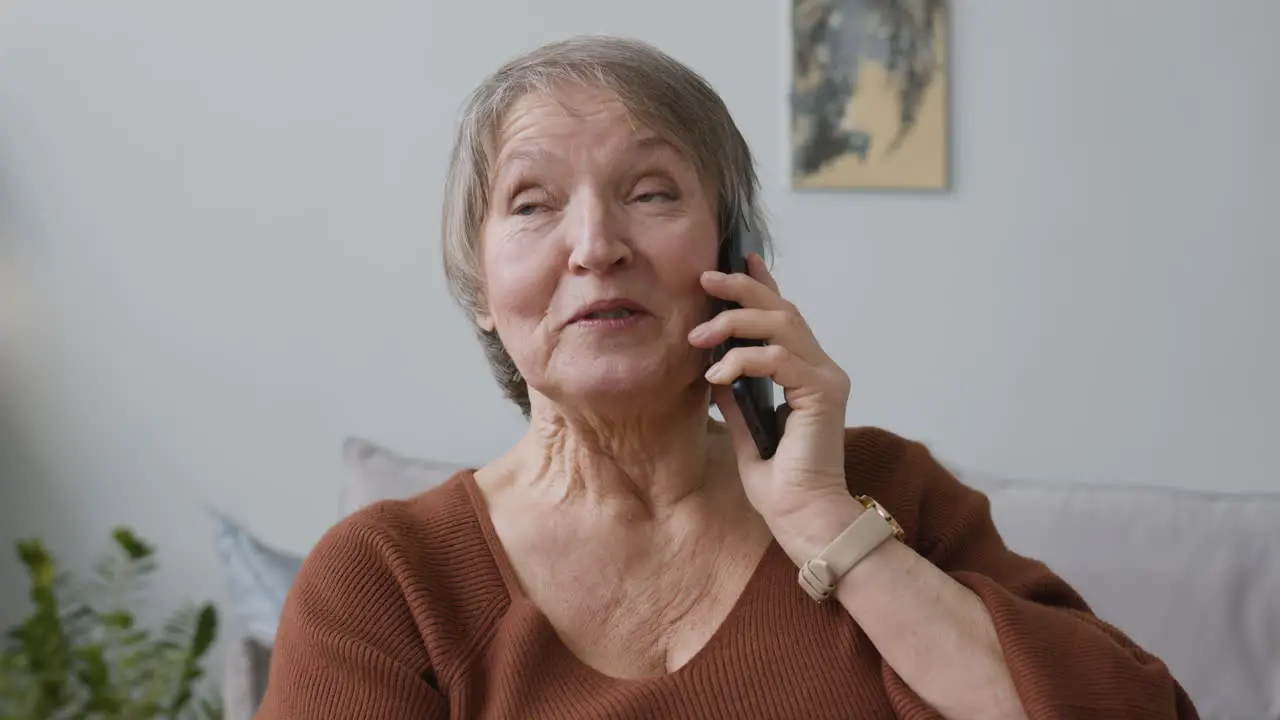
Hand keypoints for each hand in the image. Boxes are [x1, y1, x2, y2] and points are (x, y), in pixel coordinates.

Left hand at [688, 254, 861, 561]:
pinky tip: (715, 376)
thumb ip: (735, 395)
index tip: (739, 258)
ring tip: (697, 338)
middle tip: (704, 280)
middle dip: (741, 290)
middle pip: (782, 311)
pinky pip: (777, 358)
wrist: (803, 518)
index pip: (783, 318)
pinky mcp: (822, 392)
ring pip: (780, 325)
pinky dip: (741, 360)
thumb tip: (713, 368)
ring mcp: (825, 378)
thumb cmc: (779, 485)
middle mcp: (821, 369)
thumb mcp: (744, 428)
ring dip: (732, 324)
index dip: (762, 285)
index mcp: (806, 375)